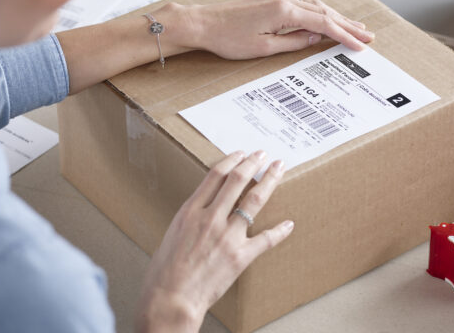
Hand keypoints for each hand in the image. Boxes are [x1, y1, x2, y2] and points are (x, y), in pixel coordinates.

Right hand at [135, 151, 292, 332]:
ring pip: (254, 200)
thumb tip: (205, 208)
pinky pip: (266, 239)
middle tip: (261, 155)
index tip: (240, 154)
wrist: (171, 299)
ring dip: (269, 181)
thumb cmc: (165, 271)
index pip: (215, 176)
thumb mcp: (172, 233)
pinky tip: (288, 223)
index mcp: (191, 211)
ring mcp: (227, 236)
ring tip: (277, 169)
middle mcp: (211, 218)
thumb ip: (191, 218)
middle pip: (236, 181)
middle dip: (252, 164)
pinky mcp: (240, 256)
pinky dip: (280, 230)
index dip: (230, 161)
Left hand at [181, 0, 373, 59]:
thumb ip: (294, 42)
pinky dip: (317, 11)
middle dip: (347, 24)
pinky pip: (302, 3)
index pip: (323, 24)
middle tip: (368, 35)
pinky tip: (322, 17)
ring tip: (352, 27)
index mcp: (284, 11)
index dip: (345, 35)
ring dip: (334, 16)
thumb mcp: (263, 48)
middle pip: (324, 11)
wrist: (202, 23)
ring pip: (314, 5)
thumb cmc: (227, 38)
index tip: (361, 44)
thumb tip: (316, 38)